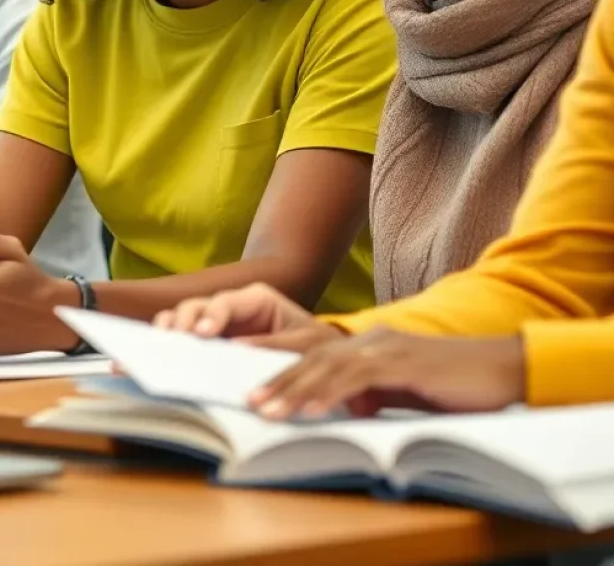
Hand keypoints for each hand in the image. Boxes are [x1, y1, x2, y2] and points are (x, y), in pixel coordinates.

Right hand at [153, 282, 332, 339]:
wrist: (325, 359)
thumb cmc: (317, 347)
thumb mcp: (305, 344)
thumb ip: (273, 344)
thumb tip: (237, 349)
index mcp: (256, 299)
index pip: (226, 302)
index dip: (211, 316)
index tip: (202, 334)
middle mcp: (232, 308)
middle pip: (197, 306)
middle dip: (182, 321)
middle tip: (172, 341)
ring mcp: (219, 325)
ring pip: (184, 319)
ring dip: (169, 329)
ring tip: (159, 345)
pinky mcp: (213, 344)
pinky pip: (186, 340)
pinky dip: (170, 345)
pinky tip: (157, 355)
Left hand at [247, 328, 526, 419]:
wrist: (503, 369)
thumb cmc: (456, 383)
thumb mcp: (405, 390)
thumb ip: (376, 392)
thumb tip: (352, 407)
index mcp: (369, 344)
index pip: (315, 354)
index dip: (280, 365)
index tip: (251, 383)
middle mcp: (371, 340)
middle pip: (312, 357)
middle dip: (276, 379)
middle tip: (247, 401)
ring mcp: (386, 348)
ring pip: (327, 366)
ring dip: (293, 389)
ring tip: (266, 409)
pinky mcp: (404, 363)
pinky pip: (358, 378)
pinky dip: (331, 393)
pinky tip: (311, 409)